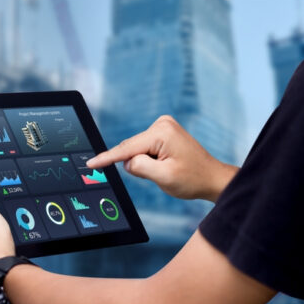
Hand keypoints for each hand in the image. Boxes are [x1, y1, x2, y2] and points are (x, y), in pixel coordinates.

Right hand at [86, 115, 237, 202]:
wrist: (212, 178)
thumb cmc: (193, 179)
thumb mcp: (163, 177)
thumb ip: (139, 167)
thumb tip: (127, 161)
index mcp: (162, 133)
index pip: (127, 148)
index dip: (107, 158)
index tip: (91, 164)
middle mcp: (161, 124)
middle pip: (132, 148)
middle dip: (137, 164)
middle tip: (159, 174)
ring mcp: (163, 126)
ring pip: (136, 150)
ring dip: (144, 163)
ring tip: (167, 168)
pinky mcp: (163, 132)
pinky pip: (143, 148)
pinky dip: (148, 159)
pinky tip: (165, 164)